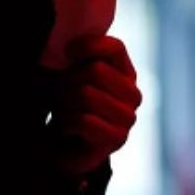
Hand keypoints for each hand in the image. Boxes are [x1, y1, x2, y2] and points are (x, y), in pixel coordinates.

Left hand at [49, 35, 141, 175]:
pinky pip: (85, 121)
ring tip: (64, 112)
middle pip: (95, 70)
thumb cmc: (71, 107)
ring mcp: (129, 117)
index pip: (115, 47)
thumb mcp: (74, 76)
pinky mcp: (118, 138)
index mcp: (126, 72)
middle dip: (68, 82)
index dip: (86, 47)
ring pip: (87, 95)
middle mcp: (133, 93)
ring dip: (65, 105)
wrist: (67, 150)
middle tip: (61, 94)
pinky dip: (67, 124)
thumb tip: (71, 44)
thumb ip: (81, 58)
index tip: (67, 55)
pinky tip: (67, 128)